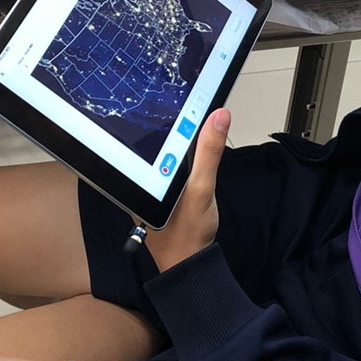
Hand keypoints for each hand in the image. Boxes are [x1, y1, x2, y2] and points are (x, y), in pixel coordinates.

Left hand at [145, 109, 230, 271]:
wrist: (189, 266)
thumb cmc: (189, 233)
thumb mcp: (201, 188)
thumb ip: (209, 153)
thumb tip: (219, 115)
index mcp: (142, 173)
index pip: (150, 132)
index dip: (166, 111)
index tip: (185, 94)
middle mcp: (141, 177)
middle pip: (155, 139)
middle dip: (173, 119)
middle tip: (192, 99)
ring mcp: (151, 186)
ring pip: (163, 151)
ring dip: (178, 136)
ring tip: (195, 116)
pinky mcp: (162, 192)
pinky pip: (170, 163)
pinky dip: (182, 152)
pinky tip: (193, 146)